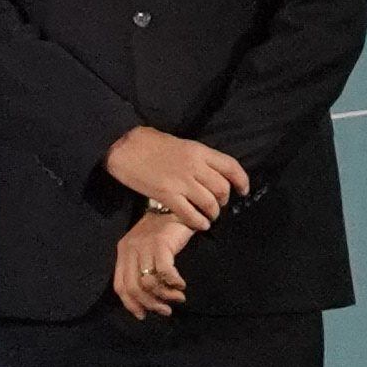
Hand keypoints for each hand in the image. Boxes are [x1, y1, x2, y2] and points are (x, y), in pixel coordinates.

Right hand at [103, 126, 248, 232]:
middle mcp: (194, 167)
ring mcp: (181, 182)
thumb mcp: (180, 144)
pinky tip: (199, 225)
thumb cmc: (148, 142)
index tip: (243, 191)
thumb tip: (209, 173)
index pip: (231, 167)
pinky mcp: (166, 195)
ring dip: (212, 214)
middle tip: (217, 205)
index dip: (242, 181)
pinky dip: (198, 222)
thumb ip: (197, 159)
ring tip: (209, 217)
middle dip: (223, 201)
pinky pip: (189, 213)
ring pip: (209, 203)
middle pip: (221, 188)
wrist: (123, 145)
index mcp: (199, 151)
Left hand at [113, 211, 192, 319]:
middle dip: (150, 304)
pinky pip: (164, 271)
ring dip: (165, 296)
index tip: (144, 314)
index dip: (131, 304)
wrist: (177, 207)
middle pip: (133, 288)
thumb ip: (144, 269)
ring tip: (178, 298)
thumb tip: (150, 298)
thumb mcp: (148, 250)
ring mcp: (143, 247)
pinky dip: (173, 282)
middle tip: (165, 311)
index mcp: (123, 252)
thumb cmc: (165, 231)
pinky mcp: (159, 244)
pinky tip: (181, 285)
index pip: (120, 286)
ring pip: (148, 283)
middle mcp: (129, 250)